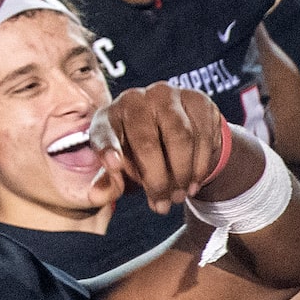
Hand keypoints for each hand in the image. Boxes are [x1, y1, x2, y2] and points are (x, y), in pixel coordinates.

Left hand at [97, 85, 238, 214]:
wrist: (176, 131)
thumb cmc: (140, 152)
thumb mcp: (121, 169)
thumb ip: (109, 183)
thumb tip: (95, 196)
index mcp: (108, 117)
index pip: (104, 133)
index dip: (107, 149)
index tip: (113, 166)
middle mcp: (135, 100)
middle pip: (147, 142)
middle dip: (158, 180)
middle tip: (164, 204)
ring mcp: (167, 96)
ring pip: (181, 138)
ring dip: (182, 174)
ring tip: (179, 195)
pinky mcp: (197, 100)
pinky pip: (203, 135)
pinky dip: (201, 165)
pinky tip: (194, 182)